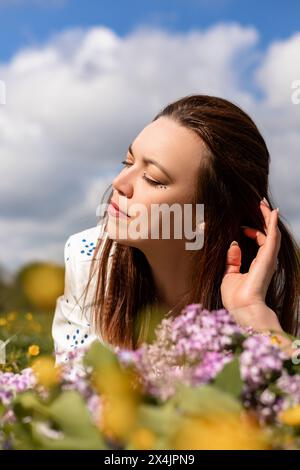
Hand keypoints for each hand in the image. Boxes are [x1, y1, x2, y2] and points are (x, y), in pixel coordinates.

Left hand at [220, 198, 281, 329]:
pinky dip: (272, 223)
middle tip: (260, 204)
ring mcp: (268, 258)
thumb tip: (234, 244)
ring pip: (271, 232)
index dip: (251, 230)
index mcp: (257, 264)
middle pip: (267, 233)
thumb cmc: (236, 297)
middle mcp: (265, 259)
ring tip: (264, 204)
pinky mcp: (268, 258)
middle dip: (264, 218)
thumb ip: (232, 260)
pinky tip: (271, 211)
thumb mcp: (229, 275)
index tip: (242, 225)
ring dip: (268, 217)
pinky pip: (272, 236)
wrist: (242, 308)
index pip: (258, 241)